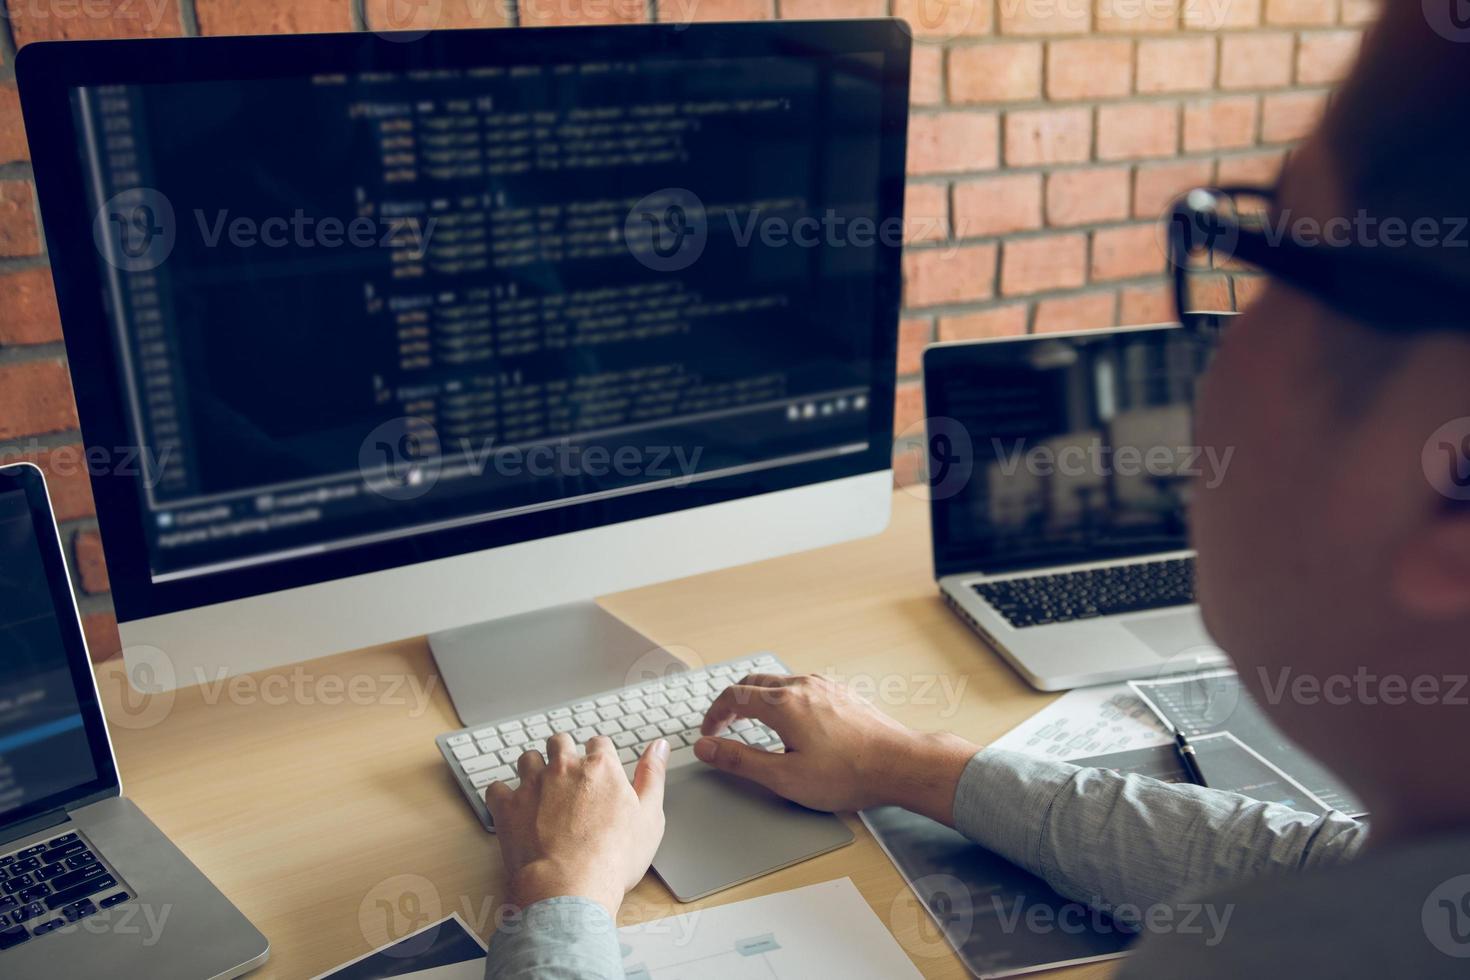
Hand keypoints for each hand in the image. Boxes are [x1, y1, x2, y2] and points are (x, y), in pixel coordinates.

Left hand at [487, 733, 667, 917]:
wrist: (569, 888)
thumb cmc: (613, 858)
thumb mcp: (650, 816)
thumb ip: (653, 775)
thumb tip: (659, 746)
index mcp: (600, 768)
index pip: (599, 744)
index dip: (601, 756)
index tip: (601, 770)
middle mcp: (564, 768)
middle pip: (560, 742)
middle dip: (564, 753)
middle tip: (569, 775)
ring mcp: (532, 785)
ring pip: (527, 759)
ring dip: (533, 768)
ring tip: (540, 788)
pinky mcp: (508, 807)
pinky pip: (497, 788)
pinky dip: (503, 795)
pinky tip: (513, 807)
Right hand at [694, 673, 976, 823]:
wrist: (900, 764)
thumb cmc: (847, 774)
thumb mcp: (784, 776)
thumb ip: (740, 759)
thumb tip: (705, 747)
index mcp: (783, 704)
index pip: (733, 696)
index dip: (714, 714)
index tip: (709, 733)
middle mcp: (802, 686)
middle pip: (754, 683)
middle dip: (733, 703)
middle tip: (725, 726)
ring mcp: (825, 686)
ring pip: (780, 684)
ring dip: (760, 700)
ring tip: (757, 726)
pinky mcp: (842, 694)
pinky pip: (803, 688)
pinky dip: (785, 700)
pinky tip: (795, 725)